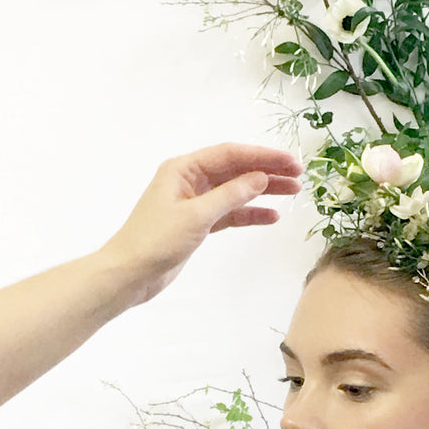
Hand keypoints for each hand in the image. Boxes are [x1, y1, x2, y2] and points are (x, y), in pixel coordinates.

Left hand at [99, 143, 303, 304]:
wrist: (129, 274)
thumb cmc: (155, 241)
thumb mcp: (196, 215)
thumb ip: (230, 195)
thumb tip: (259, 177)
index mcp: (183, 169)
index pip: (229, 154)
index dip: (262, 156)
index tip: (291, 162)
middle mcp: (188, 180)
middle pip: (235, 170)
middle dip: (266, 171)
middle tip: (298, 177)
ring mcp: (193, 203)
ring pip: (234, 191)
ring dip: (262, 191)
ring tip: (293, 193)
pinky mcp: (196, 224)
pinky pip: (228, 213)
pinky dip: (248, 214)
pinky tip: (271, 216)